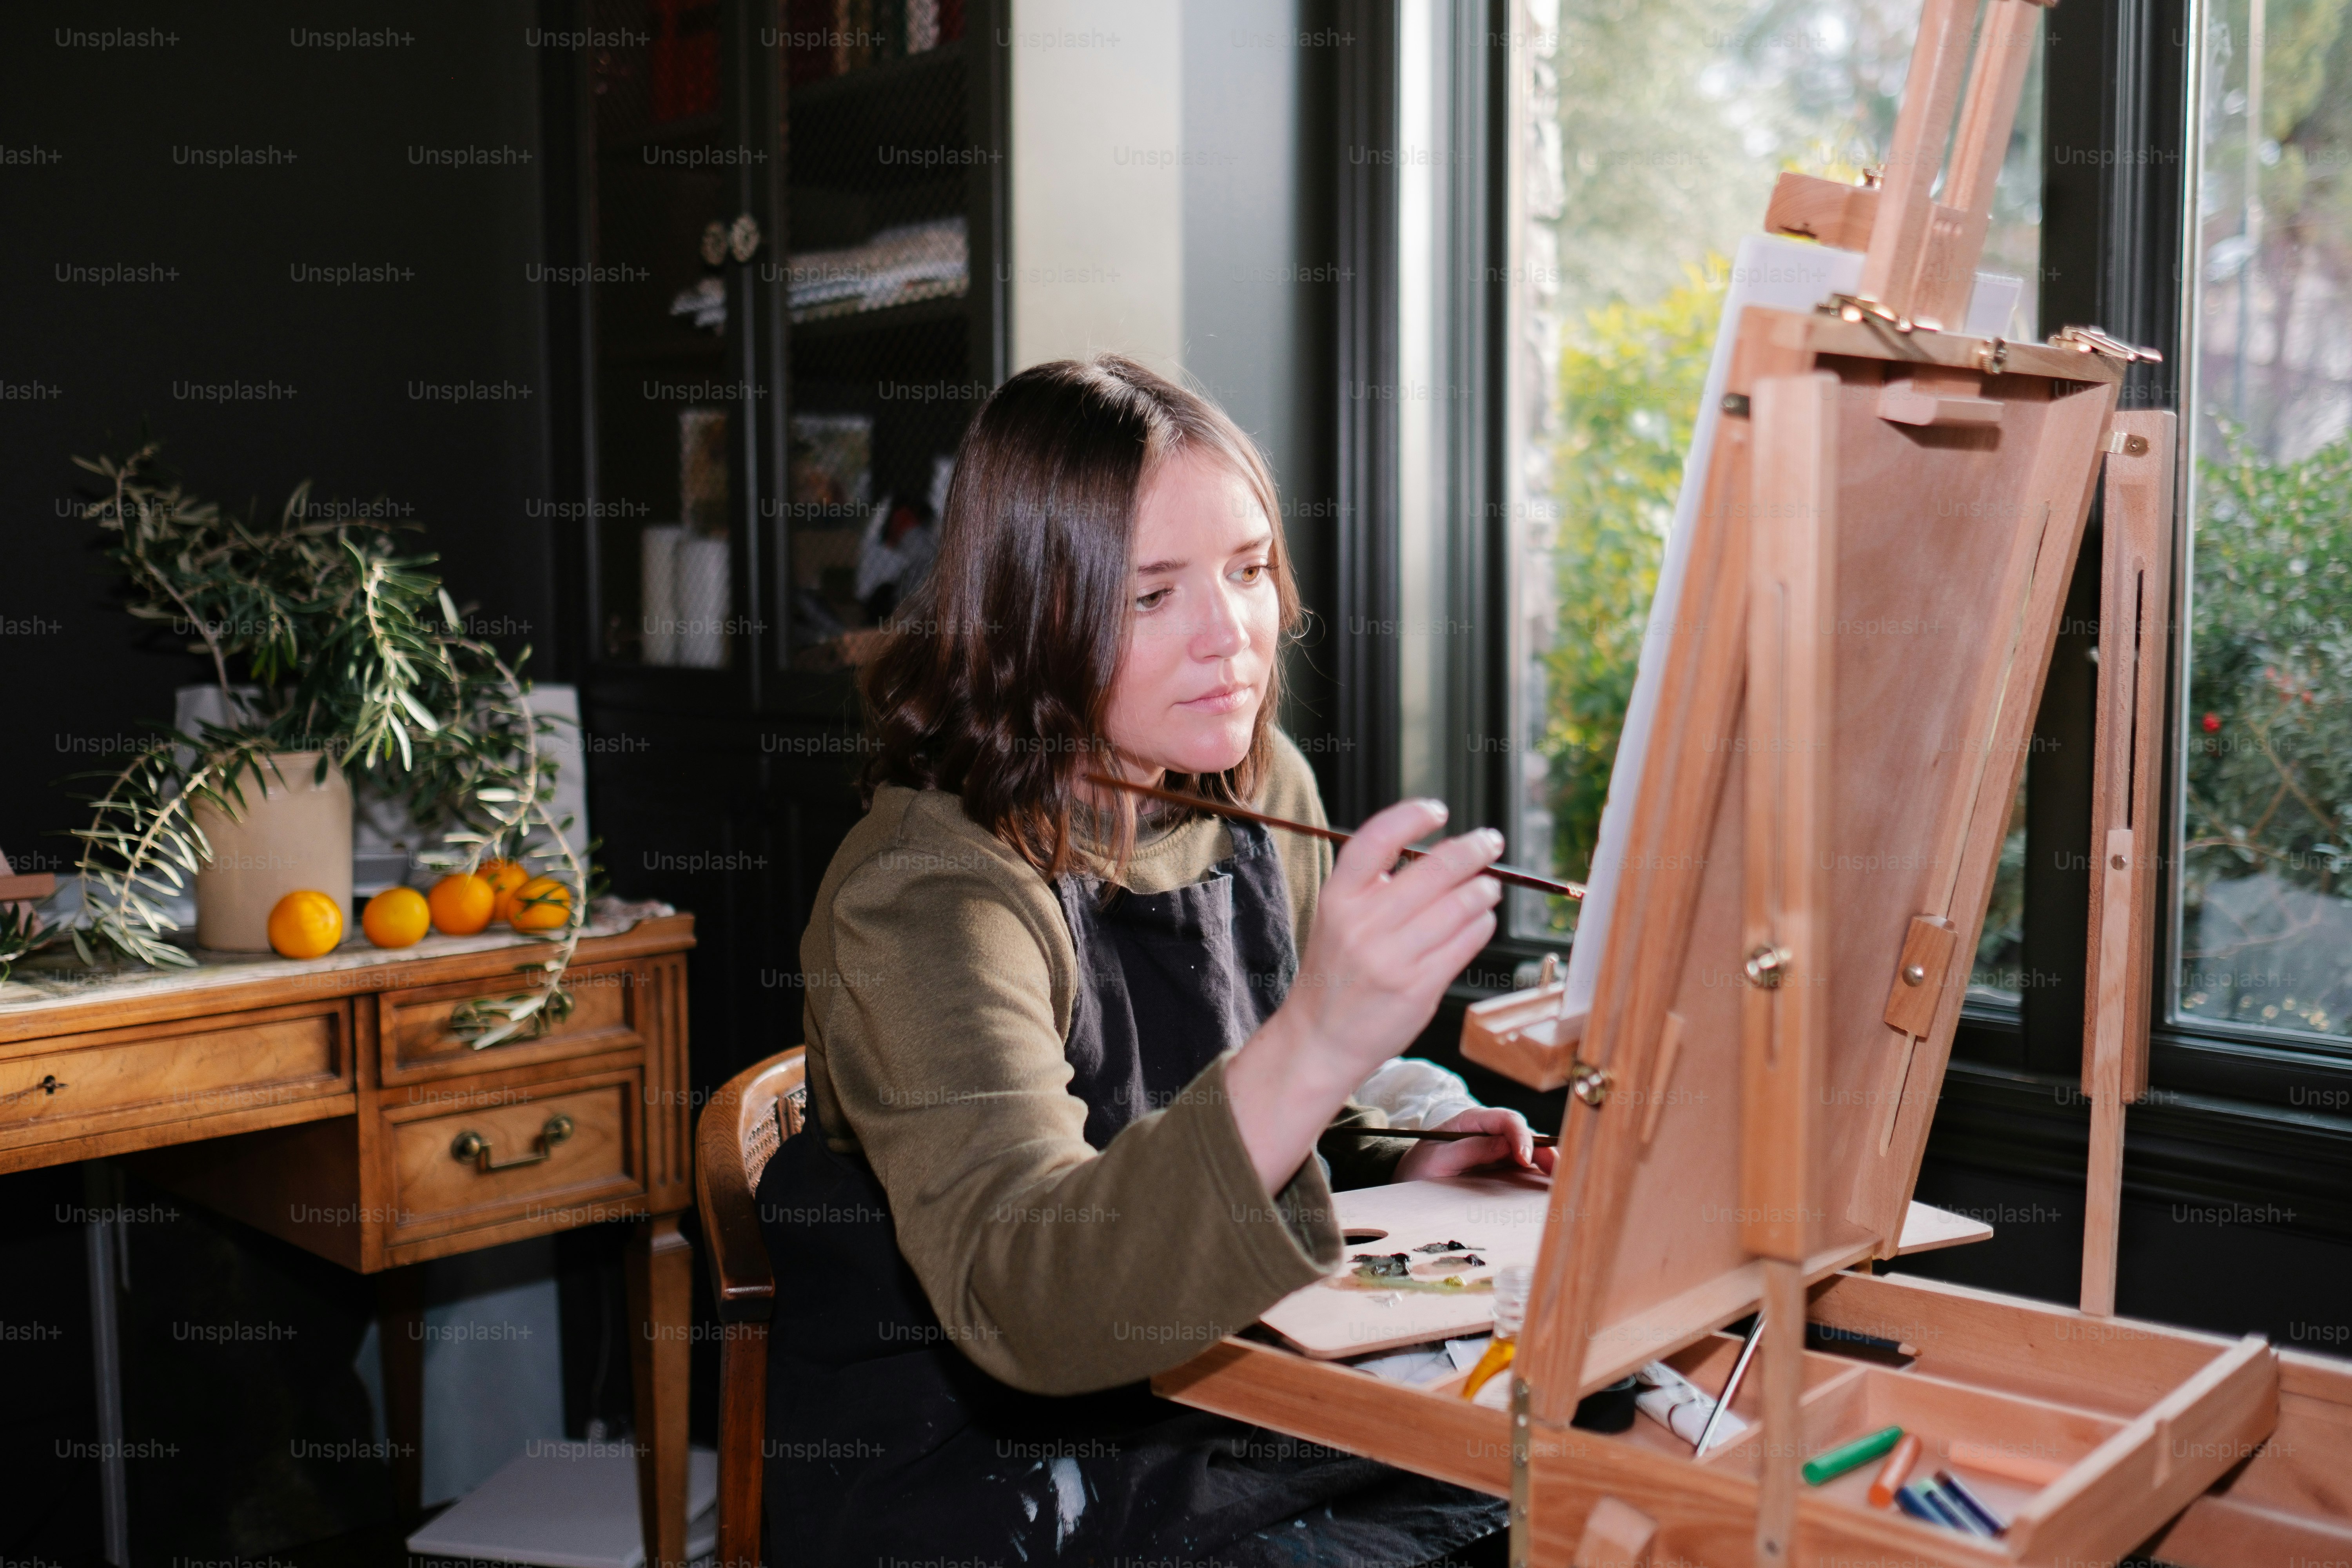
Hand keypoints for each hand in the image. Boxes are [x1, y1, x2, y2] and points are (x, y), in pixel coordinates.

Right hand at [1225, 799, 1504, 1192]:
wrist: (1320, 1038)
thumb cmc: (1336, 974)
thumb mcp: (1337, 918)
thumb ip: (1374, 886)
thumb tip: (1439, 854)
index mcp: (1338, 898)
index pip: (1377, 839)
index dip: (1411, 817)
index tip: (1437, 810)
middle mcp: (1363, 924)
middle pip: (1434, 869)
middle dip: (1473, 849)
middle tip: (1490, 842)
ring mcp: (1392, 958)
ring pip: (1460, 905)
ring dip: (1484, 888)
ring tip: (1488, 885)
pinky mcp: (1419, 987)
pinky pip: (1467, 942)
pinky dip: (1482, 923)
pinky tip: (1481, 919)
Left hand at [1394, 1106, 1556, 1180]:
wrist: (1409, 1181)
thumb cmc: (1419, 1167)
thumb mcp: (1436, 1159)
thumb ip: (1469, 1150)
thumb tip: (1505, 1145)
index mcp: (1472, 1121)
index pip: (1506, 1119)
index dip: (1520, 1136)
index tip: (1524, 1158)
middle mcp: (1489, 1131)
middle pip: (1524, 1134)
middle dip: (1544, 1150)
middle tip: (1557, 1172)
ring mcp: (1496, 1149)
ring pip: (1529, 1150)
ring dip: (1546, 1163)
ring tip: (1560, 1181)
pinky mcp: (1500, 1166)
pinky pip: (1523, 1167)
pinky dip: (1538, 1175)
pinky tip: (1549, 1187)